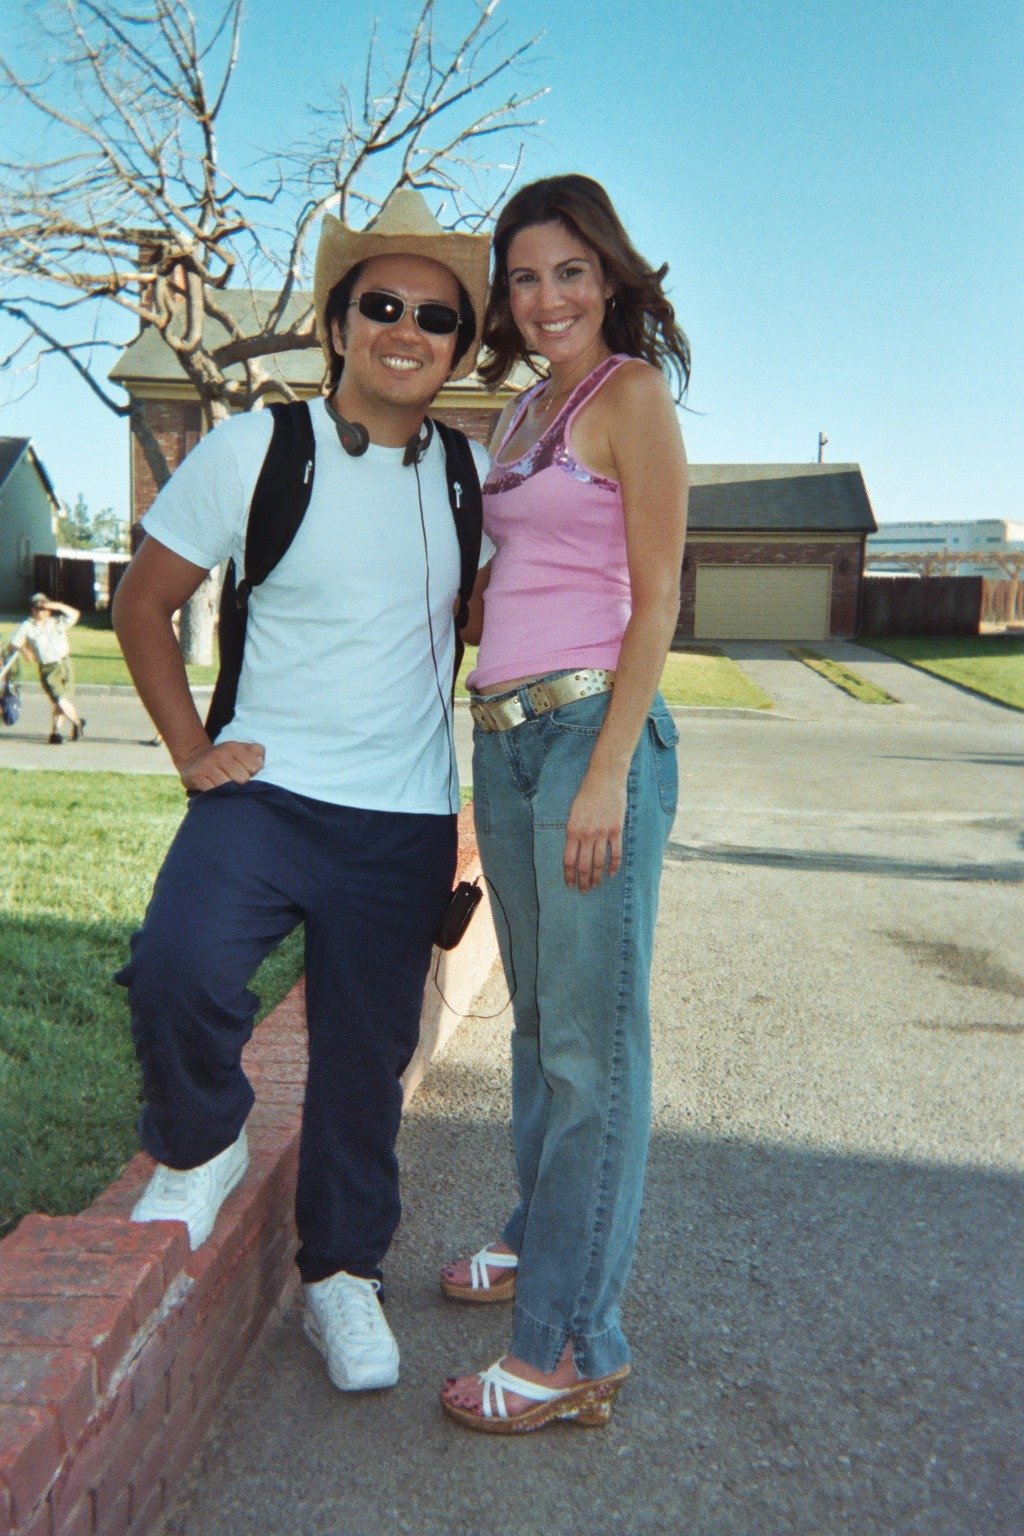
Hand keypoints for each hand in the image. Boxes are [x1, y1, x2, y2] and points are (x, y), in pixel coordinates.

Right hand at [179, 739, 264, 792]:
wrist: (194, 757)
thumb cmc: (225, 758)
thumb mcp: (241, 750)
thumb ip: (256, 752)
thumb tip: (260, 762)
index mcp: (234, 747)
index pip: (254, 766)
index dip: (253, 774)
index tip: (249, 774)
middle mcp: (220, 754)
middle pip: (242, 778)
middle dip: (241, 784)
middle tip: (236, 784)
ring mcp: (207, 765)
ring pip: (227, 785)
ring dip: (228, 791)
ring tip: (227, 789)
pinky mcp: (196, 776)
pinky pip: (211, 790)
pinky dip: (215, 794)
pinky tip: (215, 792)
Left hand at [563, 767, 627, 891]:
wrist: (604, 780)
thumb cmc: (586, 794)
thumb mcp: (573, 813)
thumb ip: (573, 832)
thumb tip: (574, 850)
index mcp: (572, 831)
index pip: (569, 860)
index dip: (569, 875)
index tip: (569, 885)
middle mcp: (586, 835)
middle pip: (584, 866)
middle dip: (583, 881)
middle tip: (583, 891)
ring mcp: (602, 834)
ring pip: (599, 863)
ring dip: (597, 877)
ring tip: (595, 886)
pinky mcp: (616, 831)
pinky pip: (615, 853)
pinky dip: (613, 866)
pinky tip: (611, 874)